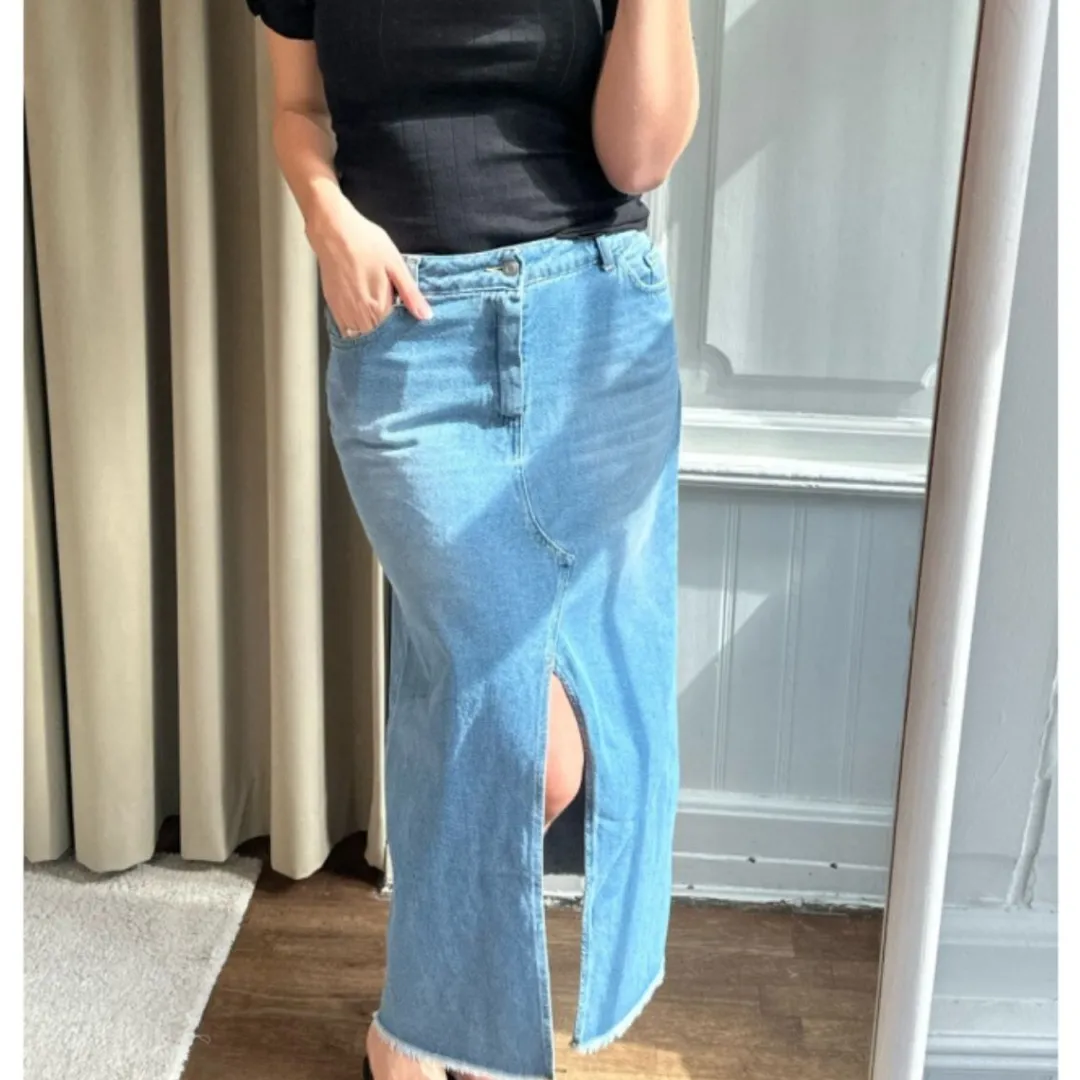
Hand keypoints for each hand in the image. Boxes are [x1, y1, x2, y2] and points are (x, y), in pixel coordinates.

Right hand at [307, 190, 431, 335]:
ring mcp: (343, 311)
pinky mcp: (332, 305)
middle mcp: (359, 314)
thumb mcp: (396, 265)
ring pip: (359, 335)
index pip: (393, 333)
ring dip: (369, 331)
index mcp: (378, 306)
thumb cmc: (366, 243)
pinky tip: (362, 313)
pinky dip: (354, 326)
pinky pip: (345, 328)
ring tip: (376, 316)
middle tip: (391, 319)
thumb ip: (410, 294)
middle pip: (376, 337)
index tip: (403, 323)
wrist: (333, 230)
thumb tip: (426, 316)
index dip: (400, 330)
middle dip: (384, 333)